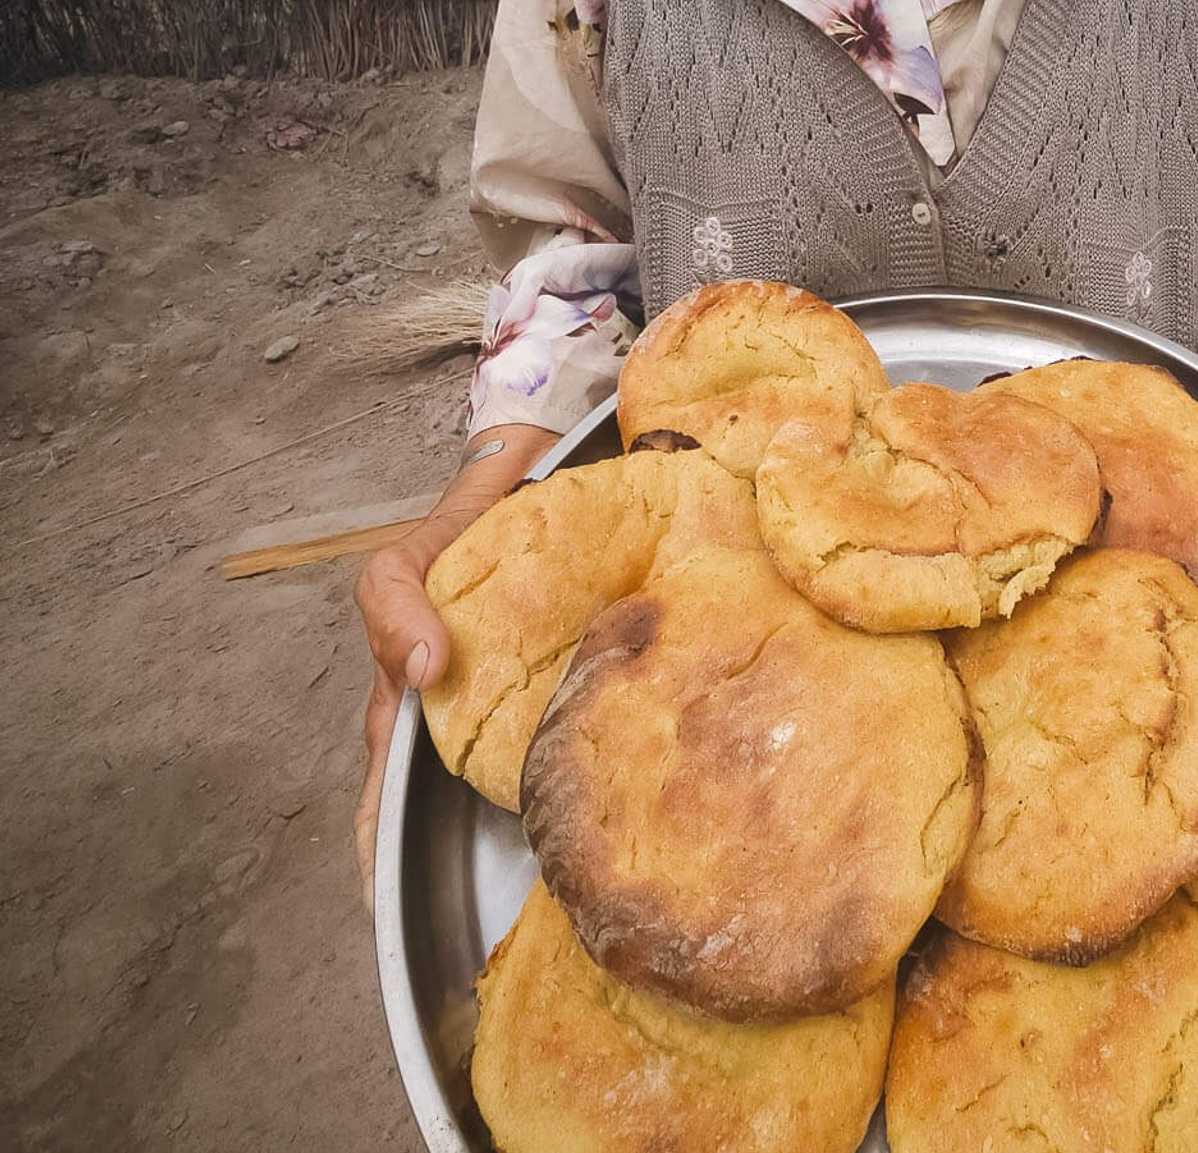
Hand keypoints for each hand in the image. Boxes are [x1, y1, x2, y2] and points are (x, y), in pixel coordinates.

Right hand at [352, 423, 556, 904]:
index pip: (389, 792)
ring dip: (534, 823)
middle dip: (463, 861)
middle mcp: (461, 713)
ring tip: (558, 885)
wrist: (526, 477)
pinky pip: (568, 734)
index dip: (385, 853)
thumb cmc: (457, 525)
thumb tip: (424, 668)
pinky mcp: (567, 680)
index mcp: (413, 699)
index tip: (390, 917)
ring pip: (516, 777)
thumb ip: (395, 606)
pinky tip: (609, 806)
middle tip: (486, 924)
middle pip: (455, 802)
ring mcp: (515, 702)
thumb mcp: (404, 559)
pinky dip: (580, 771)